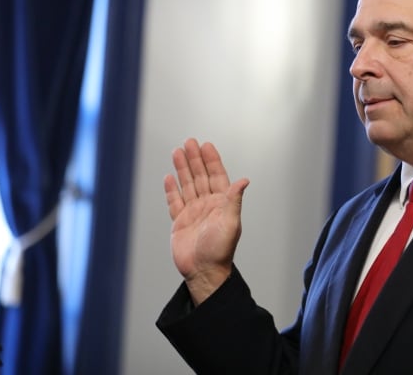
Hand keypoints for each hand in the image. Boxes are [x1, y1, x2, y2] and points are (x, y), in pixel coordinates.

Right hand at [164, 138, 249, 304]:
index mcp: (221, 204)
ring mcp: (193, 213)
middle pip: (200, 177)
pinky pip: (175, 202)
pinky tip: (169, 178)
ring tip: (177, 152)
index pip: (216, 176)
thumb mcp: (230, 223)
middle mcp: (207, 205)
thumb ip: (233, 200)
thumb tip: (244, 180)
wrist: (203, 271)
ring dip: (182, 169)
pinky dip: (172, 190)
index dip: (211, 160)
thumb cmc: (220, 250)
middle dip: (194, 159)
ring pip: (187, 185)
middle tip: (189, 142)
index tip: (206, 145)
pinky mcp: (180, 223)